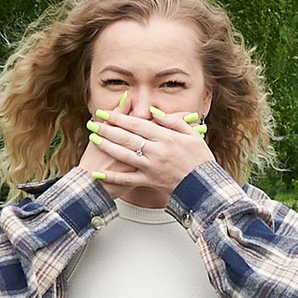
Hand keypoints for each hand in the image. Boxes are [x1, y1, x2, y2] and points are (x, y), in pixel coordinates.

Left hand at [81, 100, 209, 206]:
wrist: (204, 184)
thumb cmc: (200, 159)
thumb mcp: (192, 134)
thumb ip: (173, 121)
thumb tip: (155, 112)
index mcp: (166, 138)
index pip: (137, 124)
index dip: (119, 118)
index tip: (107, 112)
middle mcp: (156, 152)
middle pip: (126, 138)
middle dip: (107, 129)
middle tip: (93, 122)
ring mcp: (151, 167)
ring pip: (124, 155)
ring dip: (106, 146)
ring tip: (93, 138)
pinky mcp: (149, 181)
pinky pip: (127, 180)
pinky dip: (112, 178)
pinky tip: (98, 174)